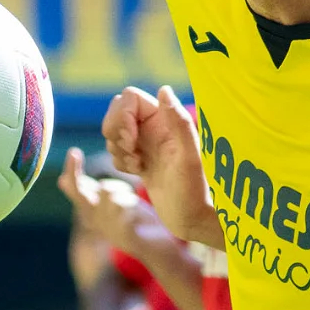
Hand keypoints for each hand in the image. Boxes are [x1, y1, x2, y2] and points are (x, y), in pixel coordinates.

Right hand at [58, 150, 151, 253]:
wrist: (159, 246)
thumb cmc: (136, 221)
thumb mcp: (110, 202)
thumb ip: (90, 191)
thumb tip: (61, 180)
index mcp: (91, 211)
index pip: (75, 188)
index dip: (71, 171)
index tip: (74, 151)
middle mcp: (95, 221)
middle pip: (79, 192)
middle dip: (74, 172)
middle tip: (74, 152)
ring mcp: (108, 229)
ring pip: (108, 192)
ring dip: (123, 191)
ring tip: (132, 202)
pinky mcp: (124, 236)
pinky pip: (123, 207)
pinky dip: (131, 204)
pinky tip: (136, 215)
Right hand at [102, 87, 217, 246]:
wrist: (193, 220)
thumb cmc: (195, 192)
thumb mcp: (188, 157)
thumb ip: (179, 122)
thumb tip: (163, 90)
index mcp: (166, 119)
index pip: (129, 97)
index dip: (122, 116)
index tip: (132, 140)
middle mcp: (156, 126)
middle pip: (117, 110)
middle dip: (115, 132)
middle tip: (132, 152)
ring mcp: (147, 143)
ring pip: (114, 132)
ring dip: (117, 149)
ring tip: (139, 166)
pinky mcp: (141, 159)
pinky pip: (116, 151)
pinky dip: (119, 161)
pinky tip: (138, 172)